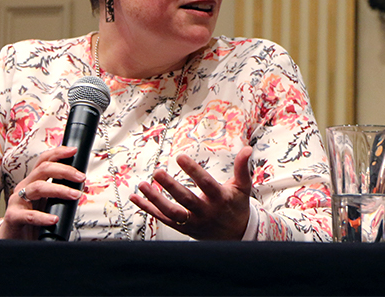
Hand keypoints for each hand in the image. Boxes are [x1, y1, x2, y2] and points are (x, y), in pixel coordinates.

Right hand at [0, 146, 84, 239]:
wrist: (14, 238)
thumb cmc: (32, 217)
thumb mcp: (47, 200)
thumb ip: (60, 191)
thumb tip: (82, 185)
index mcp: (33, 180)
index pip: (44, 160)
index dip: (58, 152)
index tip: (74, 150)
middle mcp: (24, 186)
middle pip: (43, 169)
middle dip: (65, 171)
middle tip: (81, 178)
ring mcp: (17, 200)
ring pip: (38, 187)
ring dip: (59, 190)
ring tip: (75, 195)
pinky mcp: (13, 217)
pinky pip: (28, 215)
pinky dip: (42, 217)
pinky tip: (54, 219)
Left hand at [129, 146, 252, 240]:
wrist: (234, 236)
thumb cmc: (236, 206)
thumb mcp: (243, 187)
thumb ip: (242, 167)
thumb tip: (247, 149)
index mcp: (220, 199)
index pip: (206, 184)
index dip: (193, 171)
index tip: (181, 157)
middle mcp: (205, 212)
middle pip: (186, 200)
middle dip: (171, 186)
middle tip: (157, 172)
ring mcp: (193, 222)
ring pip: (172, 212)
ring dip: (155, 200)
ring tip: (143, 185)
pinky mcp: (183, 228)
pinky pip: (163, 219)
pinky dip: (148, 209)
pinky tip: (136, 198)